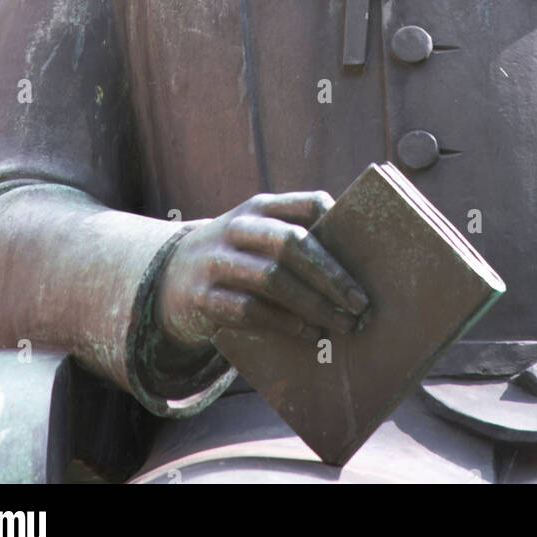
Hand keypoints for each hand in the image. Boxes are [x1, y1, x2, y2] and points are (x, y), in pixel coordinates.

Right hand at [155, 191, 368, 350]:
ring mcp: (216, 261)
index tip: (366, 257)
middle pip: (291, 243)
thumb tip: (356, 271)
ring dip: (312, 304)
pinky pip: (248, 310)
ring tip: (340, 323)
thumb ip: (296, 240)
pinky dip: (283, 323)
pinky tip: (308, 332)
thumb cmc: (237, 258)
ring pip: (271, 278)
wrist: (170, 277)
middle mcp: (238, 228)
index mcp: (261, 207)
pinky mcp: (202, 296)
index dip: (339, 226)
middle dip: (331, 275)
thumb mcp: (259, 237)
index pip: (307, 204)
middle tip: (359, 302)